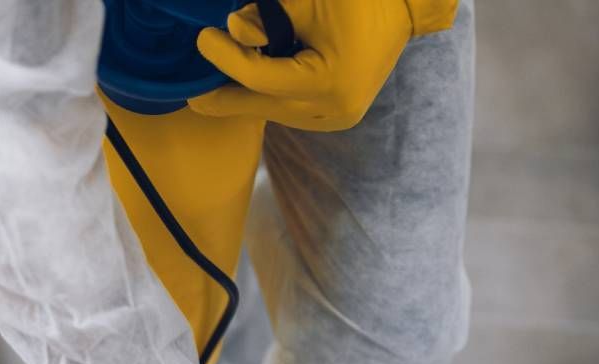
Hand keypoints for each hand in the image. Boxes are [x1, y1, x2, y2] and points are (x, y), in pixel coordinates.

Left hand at [188, 0, 412, 131]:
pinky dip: (271, 98)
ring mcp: (338, 117)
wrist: (405, 4)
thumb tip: (233, 30)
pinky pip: (294, 111)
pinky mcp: (339, 114)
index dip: (227, 60)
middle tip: (194, 98)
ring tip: (216, 92)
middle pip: (267, 106)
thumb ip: (267, 16)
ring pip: (279, 113)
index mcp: (331, 81)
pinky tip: (249, 90)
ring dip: (249, 101)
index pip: (263, 78)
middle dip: (229, 100)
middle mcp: (335, 110)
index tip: (202, 40)